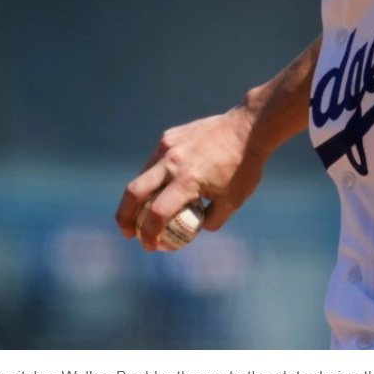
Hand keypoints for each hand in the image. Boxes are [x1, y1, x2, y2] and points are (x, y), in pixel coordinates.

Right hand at [115, 106, 265, 250]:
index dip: (149, 235)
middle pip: (133, 193)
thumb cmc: (244, 166)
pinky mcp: (169, 136)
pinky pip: (154, 161)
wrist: (248, 128)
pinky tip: (163, 185)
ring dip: (138, 197)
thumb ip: (211, 219)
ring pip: (142, 175)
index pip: (157, 214)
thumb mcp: (233, 200)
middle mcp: (172, 162)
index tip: (150, 246)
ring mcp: (168, 146)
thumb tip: (195, 228)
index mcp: (187, 180)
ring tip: (145, 211)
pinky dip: (153, 176)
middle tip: (129, 233)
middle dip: (124, 218)